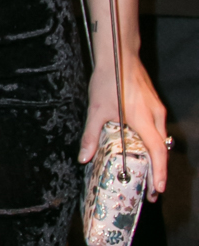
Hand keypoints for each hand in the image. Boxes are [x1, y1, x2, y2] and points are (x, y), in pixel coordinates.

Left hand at [79, 55, 169, 197]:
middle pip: (162, 149)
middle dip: (158, 171)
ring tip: (147, 174)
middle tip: (151, 191)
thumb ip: (91, 135)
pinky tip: (142, 149)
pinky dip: (153, 143)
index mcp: (144, 119)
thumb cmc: (110, 79)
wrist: (119, 54)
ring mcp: (156, 109)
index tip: (158, 189)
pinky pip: (158, 128)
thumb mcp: (96, 109)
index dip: (159, 172)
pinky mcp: (154, 104)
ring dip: (156, 157)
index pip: (157, 152)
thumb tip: (84, 157)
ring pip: (161, 139)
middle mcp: (155, 115)